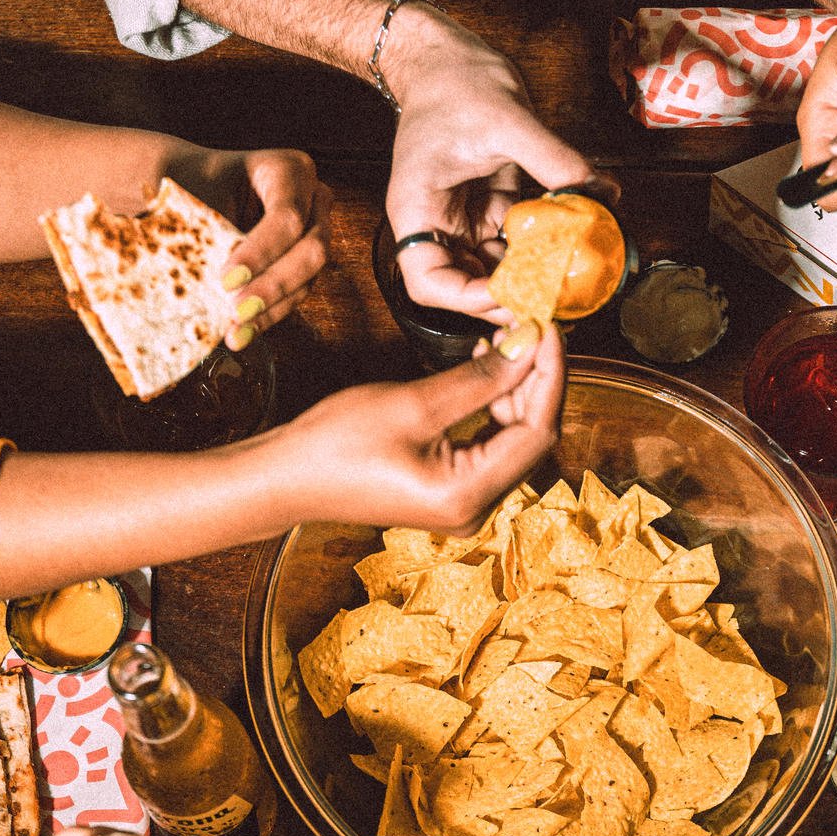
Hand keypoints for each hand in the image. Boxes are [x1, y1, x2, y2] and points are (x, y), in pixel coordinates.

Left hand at [173, 147, 334, 344]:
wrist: (195, 187)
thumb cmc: (194, 183)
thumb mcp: (196, 191)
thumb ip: (204, 222)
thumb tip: (193, 263)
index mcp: (290, 170)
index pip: (288, 216)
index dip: (262, 251)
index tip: (225, 279)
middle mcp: (313, 200)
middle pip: (312, 250)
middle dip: (274, 285)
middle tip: (236, 309)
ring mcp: (315, 233)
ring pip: (308, 279)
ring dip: (271, 309)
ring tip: (235, 331)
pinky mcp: (304, 265)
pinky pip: (295, 296)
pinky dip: (268, 316)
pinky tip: (241, 334)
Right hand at [262, 321, 564, 533]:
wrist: (286, 478)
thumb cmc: (336, 443)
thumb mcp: (413, 403)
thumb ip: (479, 379)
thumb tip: (529, 346)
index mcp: (468, 494)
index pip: (538, 432)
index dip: (550, 377)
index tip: (549, 329)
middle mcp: (475, 508)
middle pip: (531, 438)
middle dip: (535, 380)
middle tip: (531, 327)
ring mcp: (464, 503)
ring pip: (512, 439)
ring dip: (514, 390)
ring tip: (505, 340)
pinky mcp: (451, 490)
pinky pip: (488, 445)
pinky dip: (491, 407)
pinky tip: (485, 368)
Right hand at [382, 15, 607, 317]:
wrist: (448, 56)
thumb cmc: (456, 82)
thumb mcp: (507, 119)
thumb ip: (553, 159)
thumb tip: (601, 192)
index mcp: (417, 212)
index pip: (430, 283)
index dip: (469, 299)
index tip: (513, 291)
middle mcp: (438, 224)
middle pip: (467, 286)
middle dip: (510, 293)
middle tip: (554, 293)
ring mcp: (465, 219)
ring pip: (497, 268)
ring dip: (532, 274)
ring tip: (571, 273)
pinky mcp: (491, 208)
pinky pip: (518, 241)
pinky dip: (544, 246)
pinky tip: (572, 242)